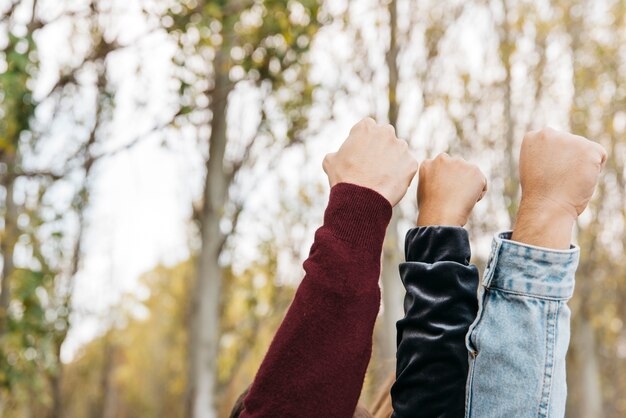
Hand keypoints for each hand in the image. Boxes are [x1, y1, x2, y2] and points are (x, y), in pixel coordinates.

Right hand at [323, 117, 417, 205]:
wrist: (360, 198)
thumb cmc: (344, 179)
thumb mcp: (330, 161)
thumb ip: (337, 153)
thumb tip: (336, 156)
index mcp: (366, 127)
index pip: (368, 127)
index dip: (364, 141)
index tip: (361, 153)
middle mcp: (386, 132)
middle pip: (385, 136)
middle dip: (381, 147)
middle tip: (373, 165)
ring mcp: (401, 147)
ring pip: (398, 151)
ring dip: (393, 160)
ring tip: (382, 177)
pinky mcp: (411, 163)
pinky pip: (407, 167)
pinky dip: (401, 174)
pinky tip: (390, 184)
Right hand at [416, 153, 486, 226]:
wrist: (441, 215)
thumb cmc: (430, 210)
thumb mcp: (423, 191)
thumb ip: (432, 181)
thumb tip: (443, 182)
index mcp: (428, 164)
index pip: (440, 166)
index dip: (444, 179)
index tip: (445, 191)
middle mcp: (443, 159)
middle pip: (456, 166)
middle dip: (458, 177)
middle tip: (456, 196)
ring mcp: (459, 163)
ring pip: (469, 173)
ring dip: (469, 184)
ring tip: (461, 200)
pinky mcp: (474, 170)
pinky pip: (481, 182)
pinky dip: (479, 192)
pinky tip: (469, 201)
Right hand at [512, 127, 606, 247]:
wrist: (546, 206)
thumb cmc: (540, 194)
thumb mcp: (536, 167)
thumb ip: (548, 154)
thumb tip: (569, 151)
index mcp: (533, 137)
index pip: (553, 144)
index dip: (551, 162)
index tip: (543, 174)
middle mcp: (548, 133)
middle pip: (570, 146)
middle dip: (567, 162)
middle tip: (555, 180)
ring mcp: (569, 139)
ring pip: (585, 151)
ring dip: (580, 166)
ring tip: (566, 181)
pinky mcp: (589, 148)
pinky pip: (600, 157)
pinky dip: (595, 171)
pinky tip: (579, 179)